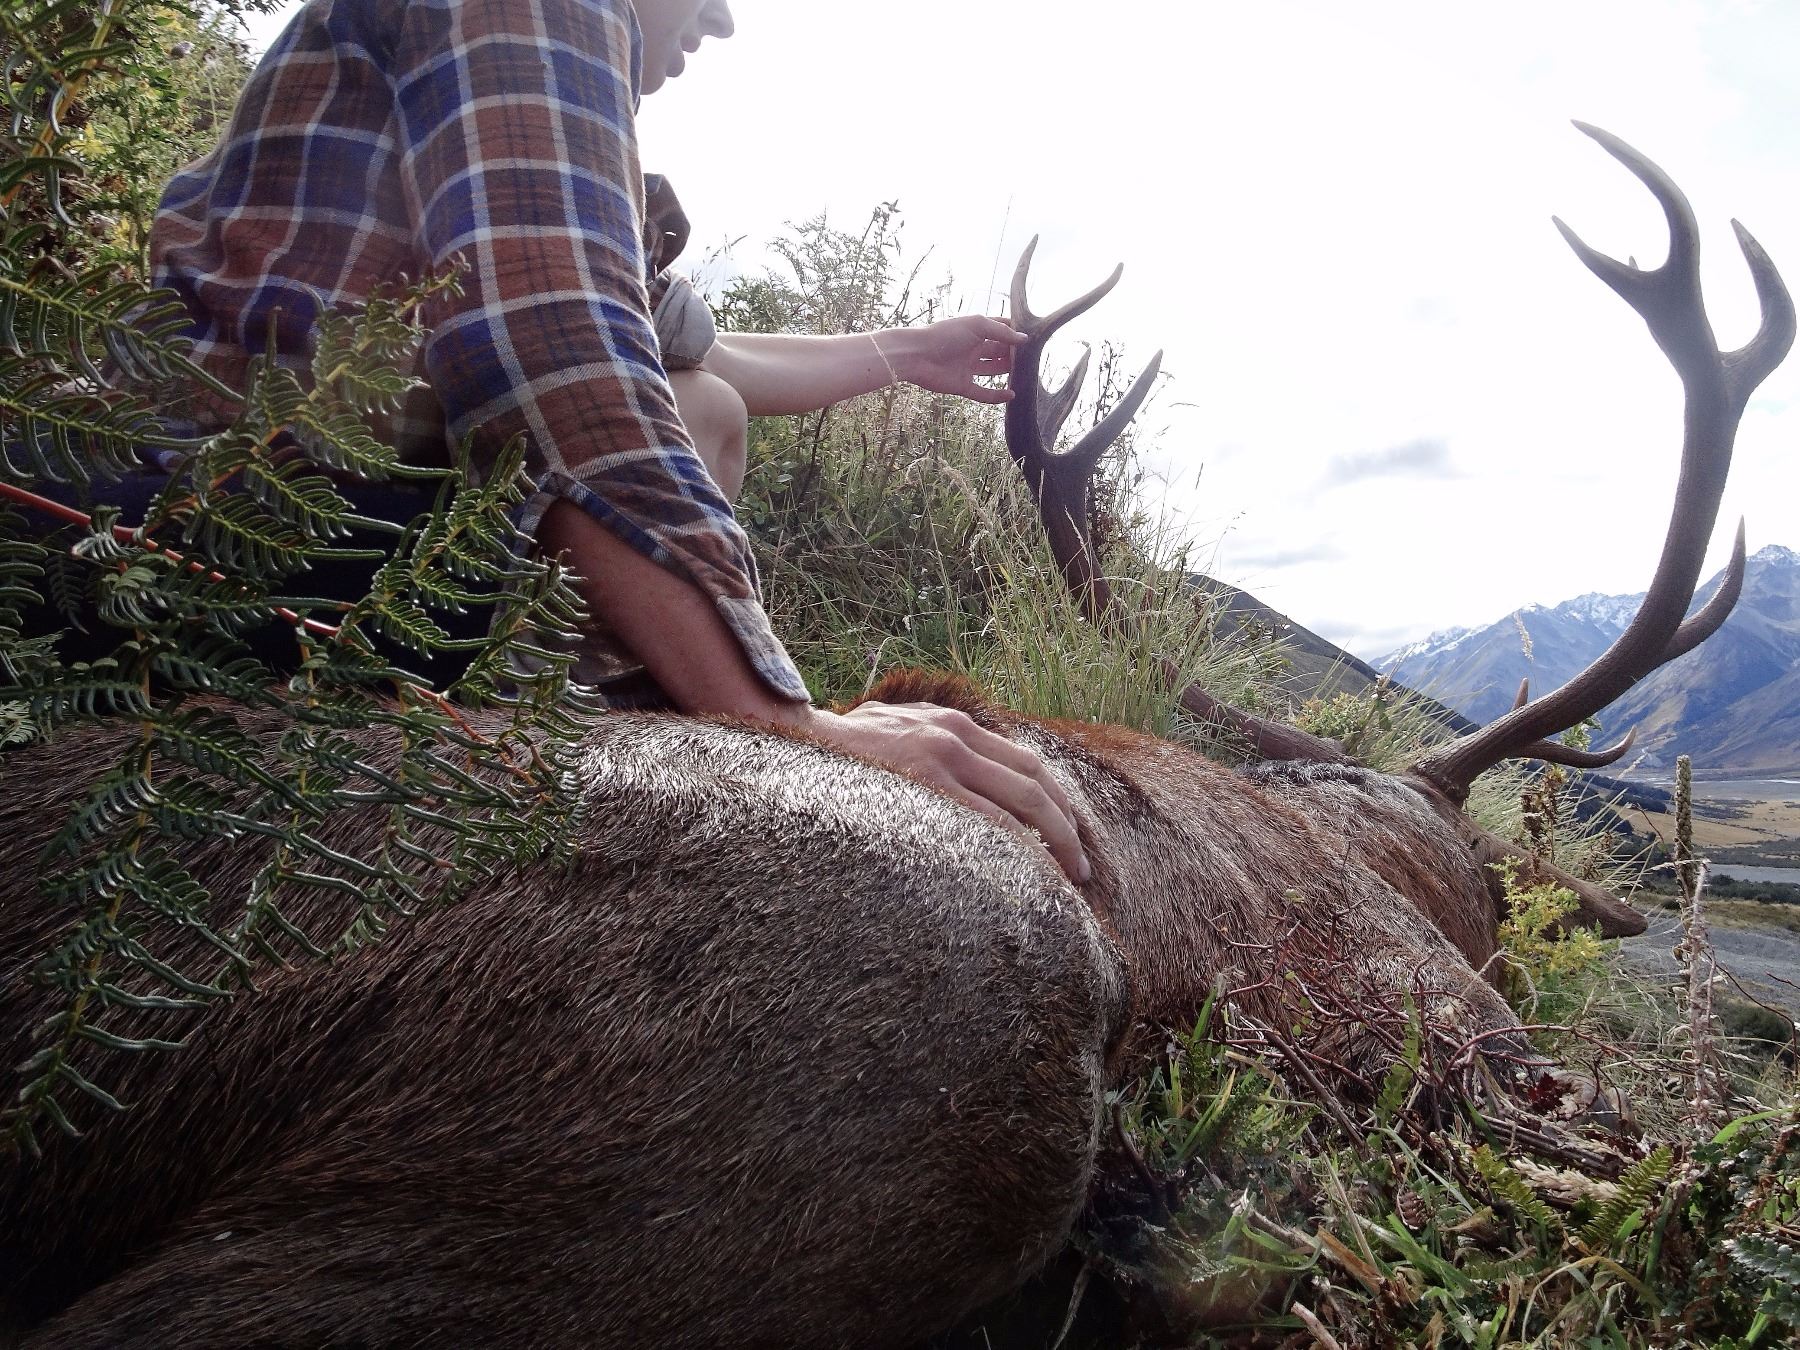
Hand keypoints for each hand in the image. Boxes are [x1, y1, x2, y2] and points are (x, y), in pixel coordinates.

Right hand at [804, 701, 1090, 884]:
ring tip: (1065, 880)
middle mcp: (956, 737)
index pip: (1026, 762)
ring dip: (1051, 845)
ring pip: (1021, 806)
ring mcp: (942, 762)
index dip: (1057, 801)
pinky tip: (1027, 877)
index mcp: (954, 723)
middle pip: (1036, 783)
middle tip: (1080, 867)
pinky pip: (988, 826)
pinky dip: (1017, 851)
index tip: (1069, 833)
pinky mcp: (925, 789)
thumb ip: (935, 740)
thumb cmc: (843, 749)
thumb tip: (968, 776)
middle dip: (1067, 828)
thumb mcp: (898, 727)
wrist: (794, 741)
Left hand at [890, 316, 1026, 405]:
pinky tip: (1012, 395)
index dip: (1015, 332)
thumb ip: (1001, 331)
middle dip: (1014, 354)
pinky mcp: (962, 386)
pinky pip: (983, 393)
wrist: (917, 356)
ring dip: (1008, 373)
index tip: (1033, 337)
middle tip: (1034, 358)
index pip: (1001, 329)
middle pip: (999, 351)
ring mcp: (968, 368)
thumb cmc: (945, 335)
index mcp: (976, 331)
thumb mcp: (977, 326)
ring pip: (993, 371)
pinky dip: (996, 396)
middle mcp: (973, 348)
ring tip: (1027, 375)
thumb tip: (1024, 339)